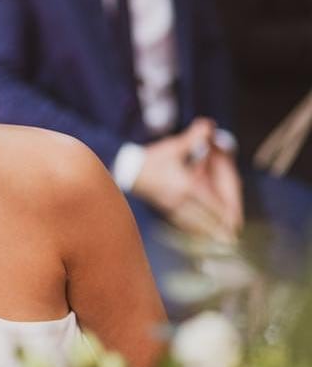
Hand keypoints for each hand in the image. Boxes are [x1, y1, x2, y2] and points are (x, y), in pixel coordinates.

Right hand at [133, 118, 237, 241]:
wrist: (128, 171)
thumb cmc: (152, 159)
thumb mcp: (174, 146)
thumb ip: (195, 137)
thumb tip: (210, 126)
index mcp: (187, 186)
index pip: (215, 206)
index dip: (228, 216)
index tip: (237, 226)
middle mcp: (181, 201)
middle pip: (209, 223)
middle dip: (222, 230)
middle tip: (234, 237)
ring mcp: (173, 209)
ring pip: (198, 227)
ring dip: (211, 233)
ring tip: (223, 240)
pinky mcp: (167, 212)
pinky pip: (186, 226)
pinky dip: (197, 231)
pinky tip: (203, 234)